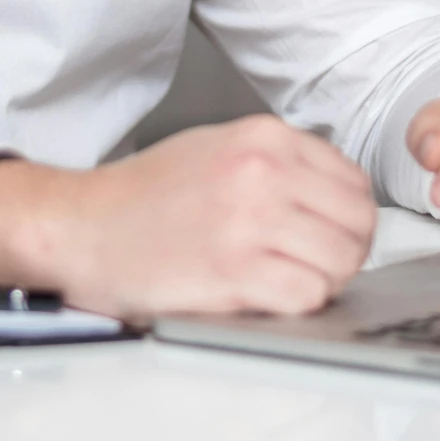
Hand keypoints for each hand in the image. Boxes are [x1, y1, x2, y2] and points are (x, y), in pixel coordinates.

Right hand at [0, 115, 377, 319]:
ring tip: (286, 281)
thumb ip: (279, 163)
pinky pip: (308, 294)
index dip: (348, 217)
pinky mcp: (235, 270)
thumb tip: (336, 199)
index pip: (354, 182)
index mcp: (263, 137)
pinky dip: (298, 303)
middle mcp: (263, 171)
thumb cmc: (143, 196)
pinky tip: (266, 296)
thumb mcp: (217, 147)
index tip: (328, 235)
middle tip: (313, 265)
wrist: (81, 227)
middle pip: (358, 222)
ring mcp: (250, 220)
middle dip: (345, 252)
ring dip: (323, 281)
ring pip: (341, 260)